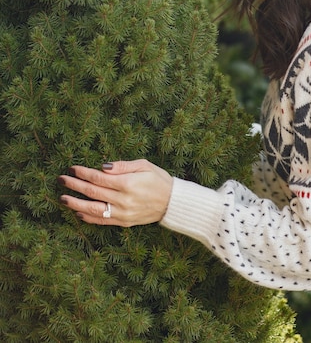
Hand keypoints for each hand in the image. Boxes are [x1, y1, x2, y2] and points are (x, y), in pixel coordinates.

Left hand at [58, 160, 172, 225]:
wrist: (172, 202)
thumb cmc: (158, 179)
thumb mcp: (144, 165)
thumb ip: (123, 166)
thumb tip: (103, 167)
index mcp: (128, 184)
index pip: (99, 178)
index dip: (84, 173)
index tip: (73, 168)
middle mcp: (123, 200)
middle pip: (93, 192)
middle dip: (74, 185)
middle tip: (61, 179)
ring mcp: (122, 213)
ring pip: (93, 209)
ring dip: (75, 203)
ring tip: (63, 198)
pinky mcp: (123, 222)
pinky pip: (102, 221)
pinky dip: (88, 218)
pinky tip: (78, 212)